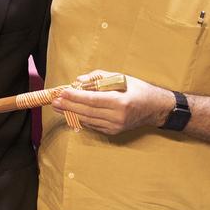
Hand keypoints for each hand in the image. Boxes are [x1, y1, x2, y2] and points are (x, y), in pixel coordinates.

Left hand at [51, 70, 173, 135]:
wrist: (155, 108)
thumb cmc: (138, 89)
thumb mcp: (122, 77)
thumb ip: (99, 77)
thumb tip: (78, 81)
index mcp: (121, 102)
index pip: (93, 100)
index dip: (76, 97)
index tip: (63, 93)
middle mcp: (118, 117)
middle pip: (87, 112)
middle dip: (69, 106)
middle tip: (54, 101)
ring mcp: (115, 126)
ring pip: (88, 120)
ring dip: (71, 114)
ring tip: (58, 107)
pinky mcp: (113, 132)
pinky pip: (93, 125)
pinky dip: (80, 119)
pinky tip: (70, 113)